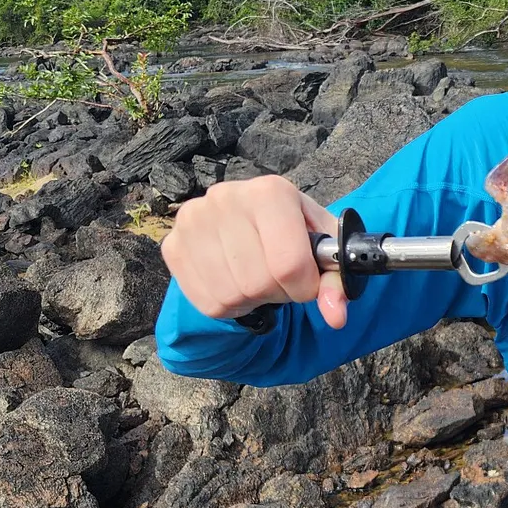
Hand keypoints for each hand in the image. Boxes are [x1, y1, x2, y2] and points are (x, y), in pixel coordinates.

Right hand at [161, 175, 348, 328]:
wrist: (252, 221)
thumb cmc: (292, 232)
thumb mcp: (322, 247)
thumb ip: (335, 280)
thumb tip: (335, 316)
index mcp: (270, 191)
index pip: (289, 263)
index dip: (304, 287)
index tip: (307, 283)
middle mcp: (226, 198)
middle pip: (259, 282)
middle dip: (278, 293)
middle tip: (281, 280)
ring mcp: (193, 221)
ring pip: (231, 295)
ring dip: (252, 300)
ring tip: (259, 279)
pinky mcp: (172, 245)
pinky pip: (206, 301)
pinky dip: (228, 305)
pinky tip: (236, 283)